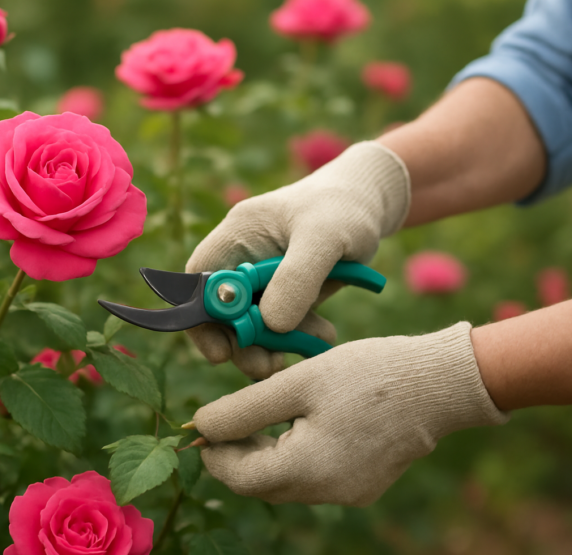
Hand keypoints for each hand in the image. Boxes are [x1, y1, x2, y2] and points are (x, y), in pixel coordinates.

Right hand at [186, 142, 409, 378]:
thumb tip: (270, 323)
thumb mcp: (324, 237)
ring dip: (276, 345)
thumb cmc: (344, 209)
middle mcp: (242, 258)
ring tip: (312, 346)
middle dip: (243, 343)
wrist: (371, 204)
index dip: (202, 319)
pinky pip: (282, 325)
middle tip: (268, 367)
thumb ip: (297, 278)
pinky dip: (299, 337)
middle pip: (223, 312)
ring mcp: (264, 279)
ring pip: (253, 325)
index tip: (221, 352)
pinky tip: (323, 337)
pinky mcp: (288, 293)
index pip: (199, 281)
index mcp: (237, 235)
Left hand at [191, 322, 507, 505]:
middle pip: (260, 484)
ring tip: (261, 412)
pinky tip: (298, 422)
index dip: (213, 452)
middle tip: (228, 415)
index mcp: (307, 470)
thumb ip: (244, 409)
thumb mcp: (297, 382)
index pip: (238, 478)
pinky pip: (313, 477)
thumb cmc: (368, 374)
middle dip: (237, 453)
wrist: (439, 383)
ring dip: (265, 452)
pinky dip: (295, 454)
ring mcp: (348, 492)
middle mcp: (326, 492)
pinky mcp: (364, 485)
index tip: (204, 422)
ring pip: (286, 482)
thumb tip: (201, 426)